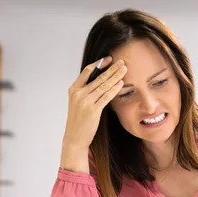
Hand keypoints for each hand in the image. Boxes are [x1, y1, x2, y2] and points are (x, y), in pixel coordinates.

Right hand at [60, 56, 126, 171]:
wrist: (74, 137)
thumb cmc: (79, 120)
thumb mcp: (78, 103)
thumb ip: (85, 91)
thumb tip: (99, 80)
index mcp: (73, 89)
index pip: (87, 71)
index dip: (99, 64)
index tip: (109, 59)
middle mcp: (78, 93)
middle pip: (98, 77)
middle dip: (111, 68)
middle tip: (121, 61)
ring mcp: (85, 101)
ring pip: (103, 85)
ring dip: (115, 76)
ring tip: (124, 69)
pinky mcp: (93, 110)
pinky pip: (106, 96)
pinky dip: (114, 89)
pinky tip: (121, 83)